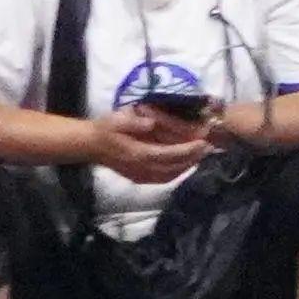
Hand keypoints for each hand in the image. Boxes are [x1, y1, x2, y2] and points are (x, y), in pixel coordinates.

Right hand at [91, 99, 217, 184]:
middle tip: (208, 148)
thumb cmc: (105, 128)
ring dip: (186, 167)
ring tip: (200, 155)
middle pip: (173, 168)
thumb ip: (134, 121)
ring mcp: (140, 176)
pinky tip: (184, 166)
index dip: (187, 150)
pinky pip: (162, 179)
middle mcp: (141, 168)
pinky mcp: (139, 178)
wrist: (90, 145)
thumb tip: (151, 122)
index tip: (203, 143)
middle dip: (192, 159)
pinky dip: (176, 174)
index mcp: (137, 153)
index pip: (168, 154)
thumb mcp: (117, 119)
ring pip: (169, 176)